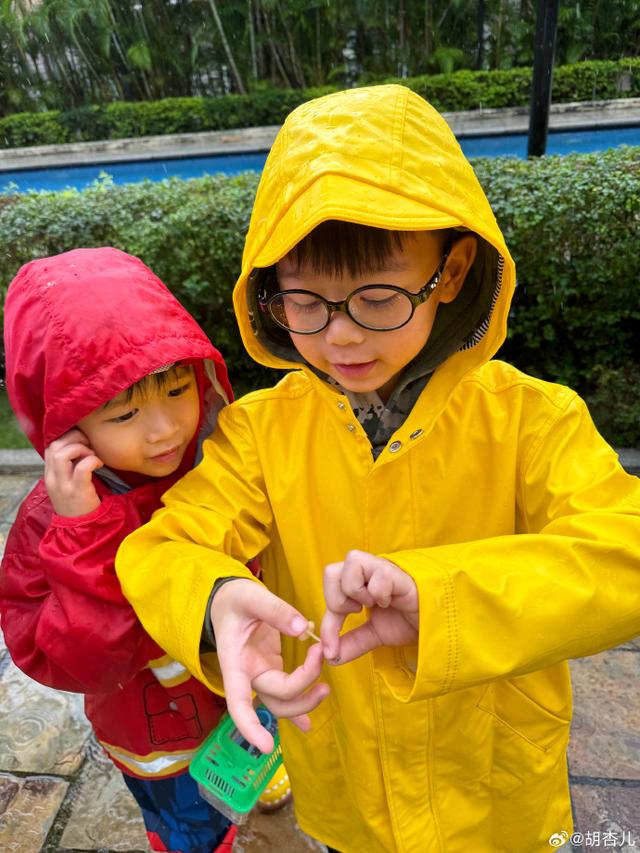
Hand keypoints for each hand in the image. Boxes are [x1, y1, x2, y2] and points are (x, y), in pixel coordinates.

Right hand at [44, 429, 102, 516]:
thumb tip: (81, 445)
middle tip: (89, 443)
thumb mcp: (66, 484)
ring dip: (80, 448)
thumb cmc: (78, 503)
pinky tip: (99, 464)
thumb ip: (68, 467)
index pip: (50, 447)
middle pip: (54, 447)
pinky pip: (82, 468)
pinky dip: (92, 460)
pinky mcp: (77, 491)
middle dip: (74, 438)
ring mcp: (63, 486)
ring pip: (63, 455)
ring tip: (92, 454)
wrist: (80, 528)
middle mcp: (53, 479)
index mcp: (49, 475)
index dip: (66, 438)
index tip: (81, 440)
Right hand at [210, 579, 329, 752]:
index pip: (238, 701)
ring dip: (305, 702)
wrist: (228, 600)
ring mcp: (260, 674)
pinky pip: (285, 694)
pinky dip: (297, 709)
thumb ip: (276, 611)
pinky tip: (308, 726)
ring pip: (282, 702)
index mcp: (234, 661)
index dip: (250, 725)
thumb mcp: (251, 597)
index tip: (266, 745)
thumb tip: (303, 629)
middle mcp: (247, 674)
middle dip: (302, 686)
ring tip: (325, 689)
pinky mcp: (271, 668)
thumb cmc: (234, 599)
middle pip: (276, 697)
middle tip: (321, 654)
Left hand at [320, 550, 418, 663]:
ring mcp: (382, 568)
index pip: (328, 593)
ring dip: (357, 590)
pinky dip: (380, 592)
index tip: (330, 650)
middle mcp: (367, 570)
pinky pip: (379, 575)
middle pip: (330, 571)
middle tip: (356, 613)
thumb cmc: (406, 619)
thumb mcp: (374, 634)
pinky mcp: (399, 574)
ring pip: (352, 561)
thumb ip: (353, 643)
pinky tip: (390, 601)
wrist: (434, 622)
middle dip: (337, 600)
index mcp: (357, 582)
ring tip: (373, 604)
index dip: (327, 625)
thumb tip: (331, 658)